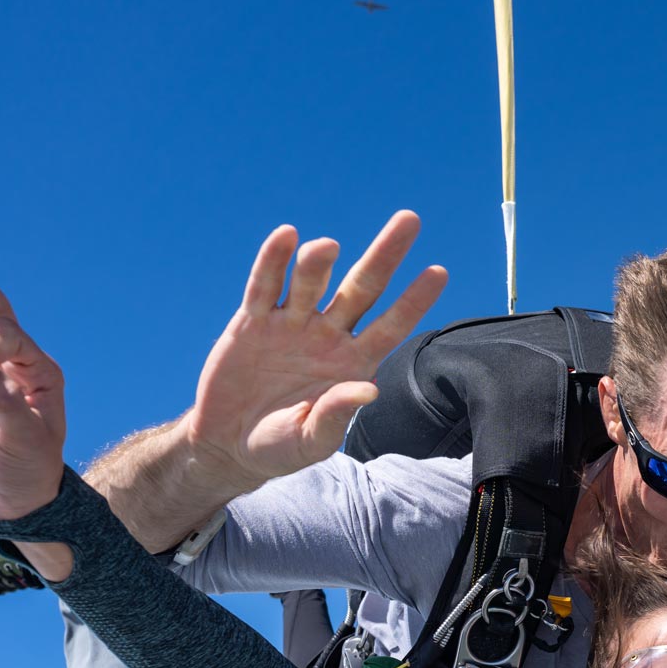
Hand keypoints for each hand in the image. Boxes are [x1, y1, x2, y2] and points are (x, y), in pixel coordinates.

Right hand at [180, 210, 447, 486]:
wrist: (227, 445)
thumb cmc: (280, 448)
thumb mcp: (310, 442)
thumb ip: (336, 416)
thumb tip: (368, 390)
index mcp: (352, 364)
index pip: (391, 326)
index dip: (414, 300)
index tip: (439, 271)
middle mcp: (327, 336)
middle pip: (362, 288)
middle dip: (385, 255)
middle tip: (410, 219)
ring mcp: (291, 324)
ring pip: (311, 283)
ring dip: (320, 263)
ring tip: (327, 246)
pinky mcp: (252, 322)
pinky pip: (264, 286)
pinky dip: (273, 262)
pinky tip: (286, 236)